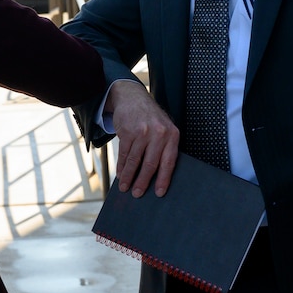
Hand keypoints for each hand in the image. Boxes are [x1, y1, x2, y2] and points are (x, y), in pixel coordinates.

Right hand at [107, 80, 179, 197]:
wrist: (133, 98)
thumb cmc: (151, 120)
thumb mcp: (163, 129)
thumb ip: (164, 148)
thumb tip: (157, 177)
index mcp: (172, 135)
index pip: (169, 162)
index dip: (163, 179)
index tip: (159, 193)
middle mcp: (159, 133)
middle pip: (151, 163)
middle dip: (143, 182)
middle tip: (138, 194)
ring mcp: (143, 131)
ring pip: (135, 160)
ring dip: (129, 177)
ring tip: (125, 187)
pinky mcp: (128, 131)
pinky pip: (124, 154)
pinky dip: (122, 166)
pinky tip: (120, 174)